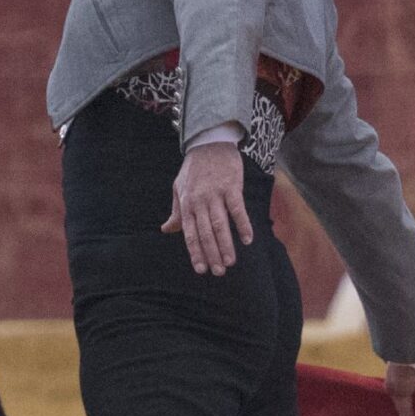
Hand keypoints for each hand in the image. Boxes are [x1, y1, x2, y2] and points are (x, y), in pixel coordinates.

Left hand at [160, 140, 251, 274]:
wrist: (209, 143)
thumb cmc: (194, 169)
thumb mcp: (179, 188)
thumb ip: (176, 212)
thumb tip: (166, 229)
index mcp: (186, 204)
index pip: (190, 234)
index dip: (195, 253)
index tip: (201, 270)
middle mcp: (199, 201)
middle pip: (205, 233)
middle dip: (211, 254)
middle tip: (218, 272)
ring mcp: (215, 194)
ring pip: (220, 224)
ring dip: (225, 244)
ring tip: (230, 262)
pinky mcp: (232, 187)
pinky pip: (238, 209)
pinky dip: (243, 225)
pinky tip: (248, 239)